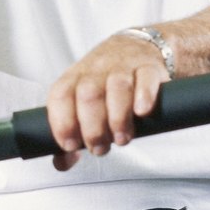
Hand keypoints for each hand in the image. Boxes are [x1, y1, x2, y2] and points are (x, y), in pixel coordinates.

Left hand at [46, 34, 169, 170]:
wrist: (138, 47)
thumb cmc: (106, 81)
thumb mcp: (82, 100)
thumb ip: (71, 131)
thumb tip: (62, 162)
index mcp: (75, 78)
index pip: (60, 96)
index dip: (62, 123)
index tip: (70, 145)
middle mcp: (97, 70)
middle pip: (89, 95)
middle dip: (93, 128)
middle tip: (100, 147)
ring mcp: (123, 66)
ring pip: (118, 87)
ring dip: (118, 118)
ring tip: (122, 138)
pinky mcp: (149, 68)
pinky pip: (146, 77)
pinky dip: (144, 96)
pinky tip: (142, 112)